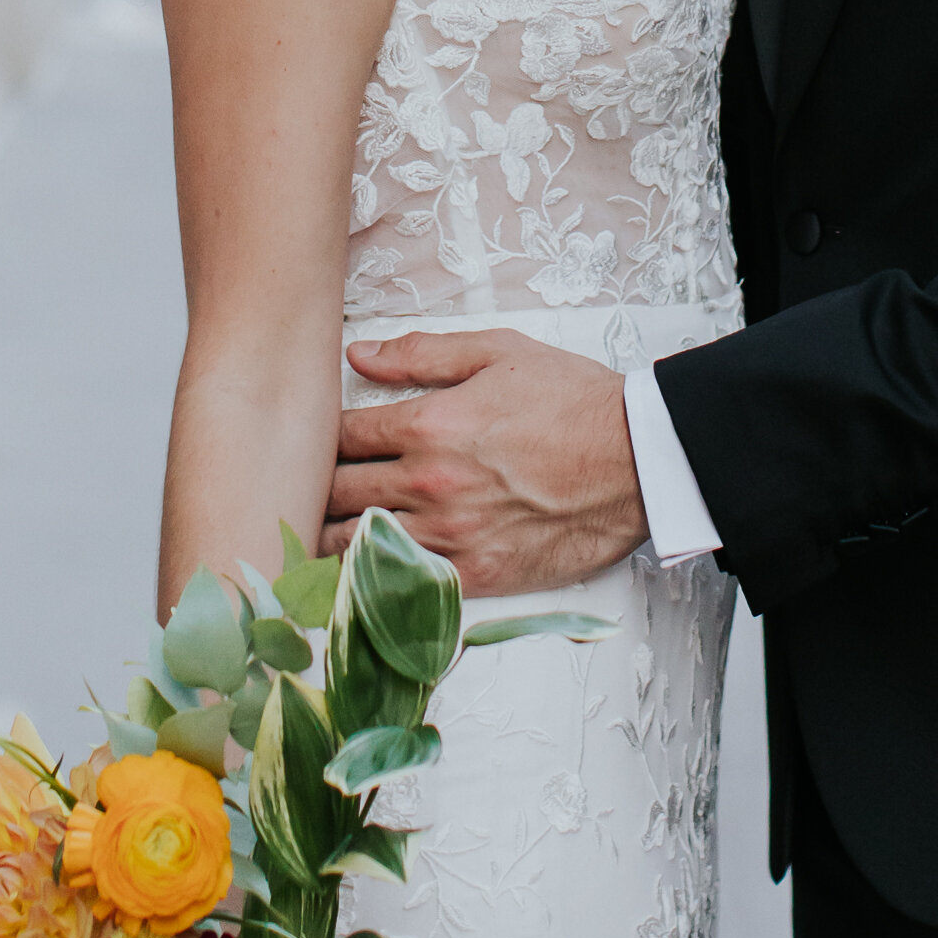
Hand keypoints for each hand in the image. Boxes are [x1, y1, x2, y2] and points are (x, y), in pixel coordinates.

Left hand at [323, 329, 647, 592]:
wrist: (636, 460)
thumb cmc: (572, 400)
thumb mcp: (498, 351)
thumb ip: (421, 354)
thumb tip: (358, 355)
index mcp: (431, 425)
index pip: (342, 437)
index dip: (319, 439)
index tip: (312, 442)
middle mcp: (431, 484)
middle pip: (338, 492)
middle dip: (314, 488)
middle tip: (301, 489)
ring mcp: (452, 536)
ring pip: (356, 545)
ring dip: (330, 538)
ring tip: (313, 534)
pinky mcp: (476, 576)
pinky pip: (401, 586)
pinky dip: (372, 579)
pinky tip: (357, 574)